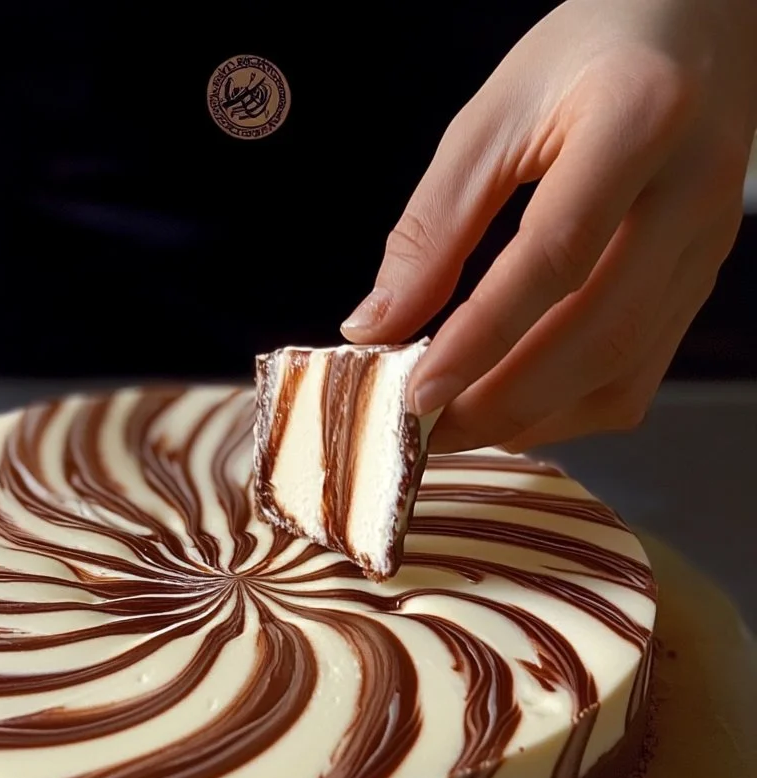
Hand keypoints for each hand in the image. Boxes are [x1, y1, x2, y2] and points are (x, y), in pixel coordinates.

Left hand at [340, 0, 756, 452]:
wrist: (694, 26)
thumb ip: (431, 228)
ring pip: (626, 366)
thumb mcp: (490, 120)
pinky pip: (643, 371)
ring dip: (536, 415)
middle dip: (503, 400)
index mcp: (639, 122)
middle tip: (428, 430)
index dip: (480, 339)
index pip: (555, 258)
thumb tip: (375, 327)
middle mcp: (693, 190)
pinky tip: (516, 405)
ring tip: (459, 424)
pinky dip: (572, 405)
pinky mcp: (703, 278)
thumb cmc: (586, 56)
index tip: (417, 393)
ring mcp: (709, 243)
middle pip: (599, 331)